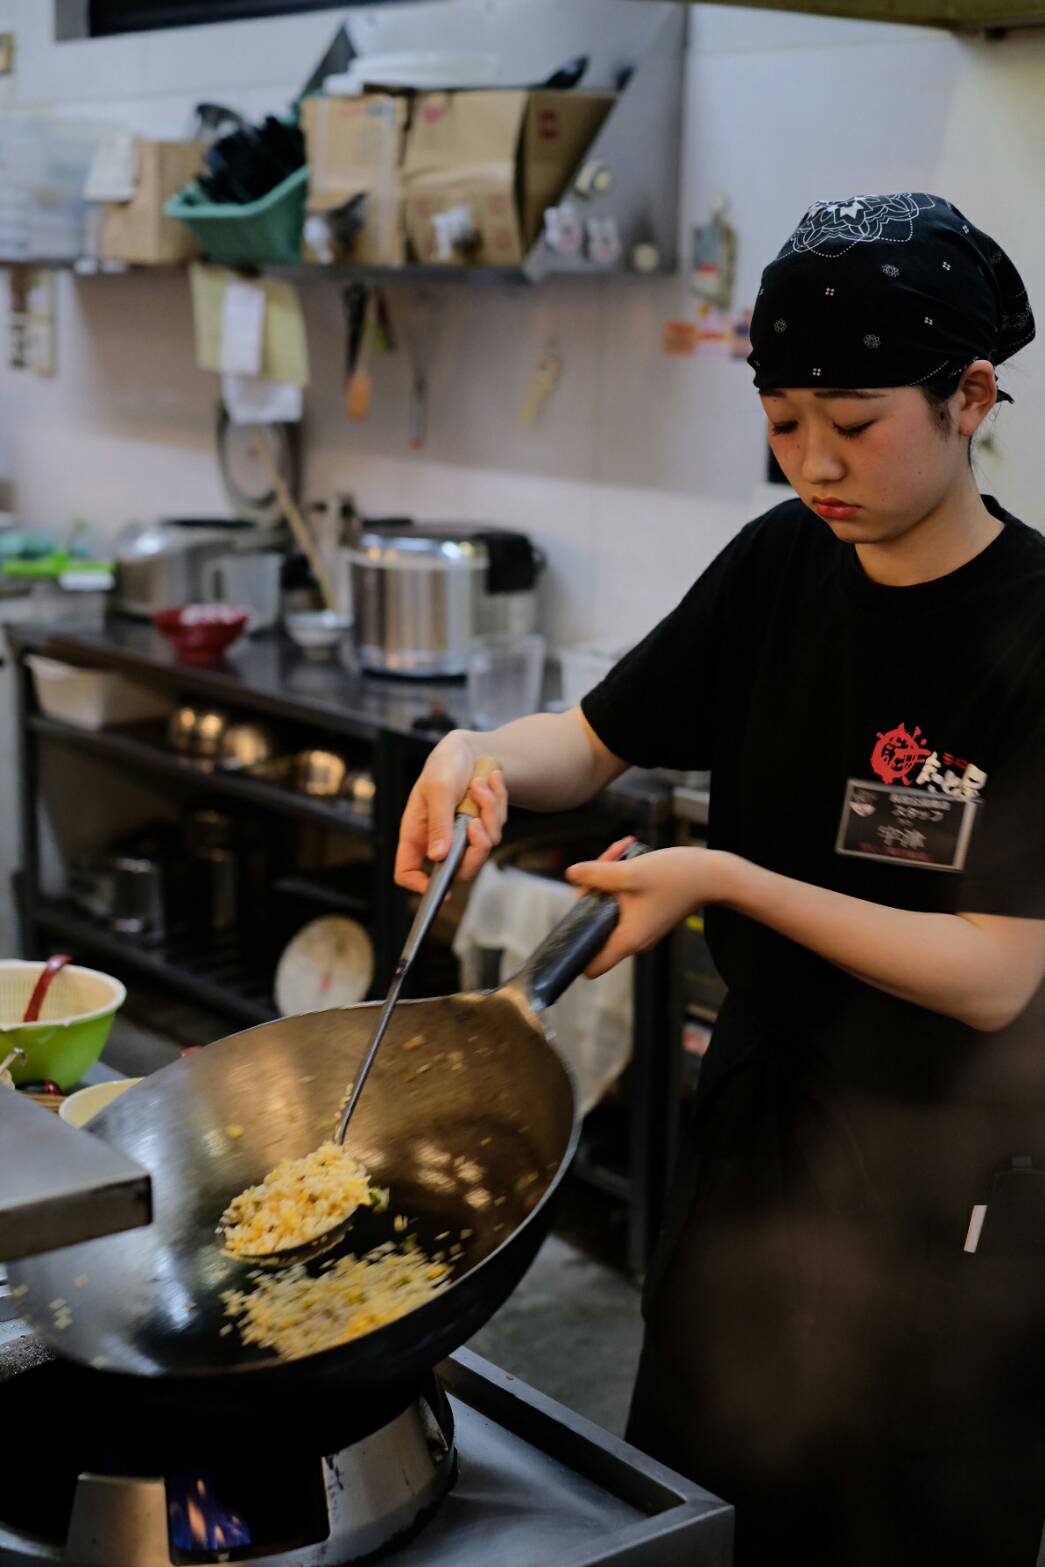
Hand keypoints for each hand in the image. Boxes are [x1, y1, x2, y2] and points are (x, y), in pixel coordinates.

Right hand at [394, 732, 508, 893]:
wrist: (472, 749)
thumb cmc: (445, 765)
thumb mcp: (438, 788)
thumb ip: (438, 822)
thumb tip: (438, 856)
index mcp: (416, 833)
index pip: (407, 871)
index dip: (419, 885)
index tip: (440, 888)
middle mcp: (439, 840)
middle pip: (459, 870)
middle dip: (475, 849)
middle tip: (474, 822)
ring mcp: (464, 836)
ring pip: (484, 846)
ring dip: (487, 812)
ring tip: (480, 784)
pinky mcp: (484, 828)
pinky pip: (498, 827)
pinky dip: (496, 802)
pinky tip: (490, 781)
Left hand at [565, 846, 734, 977]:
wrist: (715, 874)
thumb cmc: (677, 876)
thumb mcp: (630, 872)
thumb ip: (596, 875)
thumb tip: (570, 874)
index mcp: (628, 940)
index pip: (591, 966)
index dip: (576, 947)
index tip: (574, 916)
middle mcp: (634, 939)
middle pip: (594, 923)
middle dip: (592, 890)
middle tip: (603, 863)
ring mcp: (641, 927)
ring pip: (608, 905)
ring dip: (607, 876)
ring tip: (622, 848)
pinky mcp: (648, 913)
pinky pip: (623, 899)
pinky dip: (621, 877)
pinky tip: (629, 850)